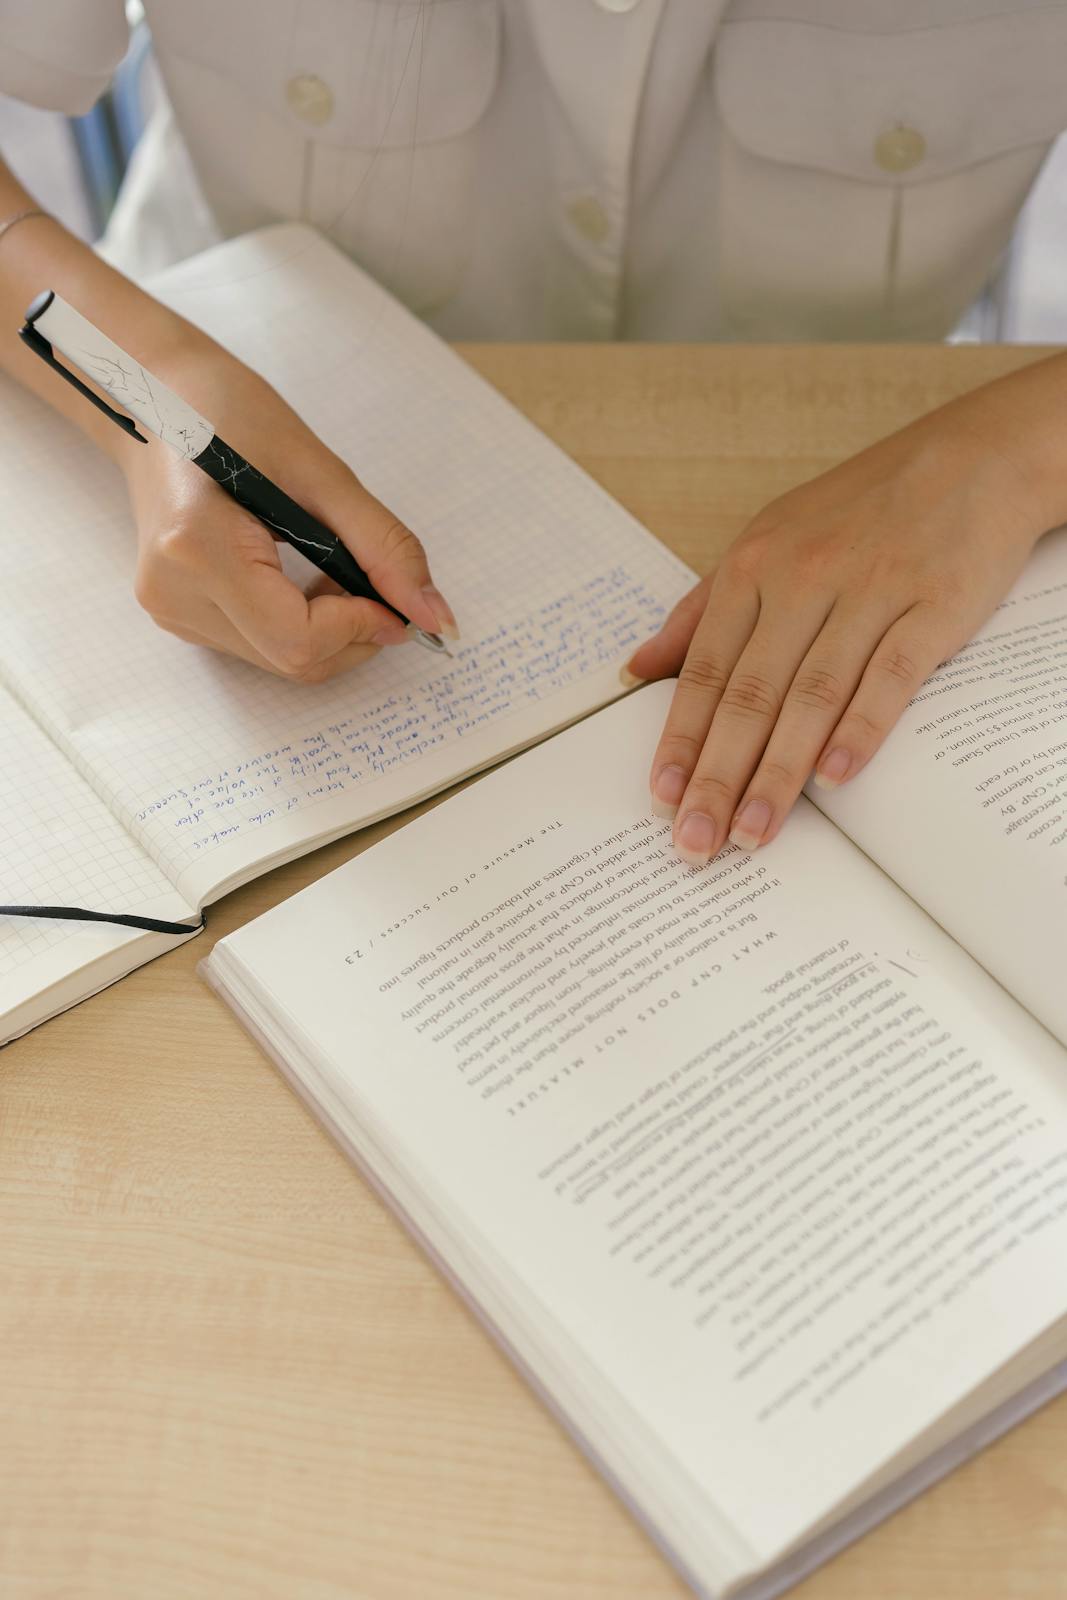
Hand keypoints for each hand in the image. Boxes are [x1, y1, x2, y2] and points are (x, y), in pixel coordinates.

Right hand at [121, 343, 456, 680]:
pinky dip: (299, 625)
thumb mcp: (321, 472)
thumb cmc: (228, 414)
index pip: (297, 639)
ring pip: (280, 661)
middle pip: (292, 660)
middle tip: (374, 582)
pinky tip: (300, 578)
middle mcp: (174, 592)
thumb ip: (384, 547)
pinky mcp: (175, 613)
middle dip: (352, 634)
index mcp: (198, 548)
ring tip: (328, 566)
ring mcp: (169, 609)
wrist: (152, 398)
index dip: (360, 628)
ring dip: (328, 630)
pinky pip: (259, 645)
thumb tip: (433, 616)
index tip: (395, 600)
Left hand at [625, 410, 1046, 864]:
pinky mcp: (933, 605)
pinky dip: (862, 726)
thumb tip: (637, 669)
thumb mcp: (766, 540)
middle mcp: (803, 579)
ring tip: (753, 833)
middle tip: (696, 842)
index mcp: (754, 568)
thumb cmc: (860, 508)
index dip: (681, 740)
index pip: (707, 672)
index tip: (661, 799)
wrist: (973, 457)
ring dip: (779, 772)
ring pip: (812, 695)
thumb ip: (701, 609)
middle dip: (718, 776)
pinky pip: (891, 674)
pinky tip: (835, 776)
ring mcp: (869, 592)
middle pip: (750, 694)